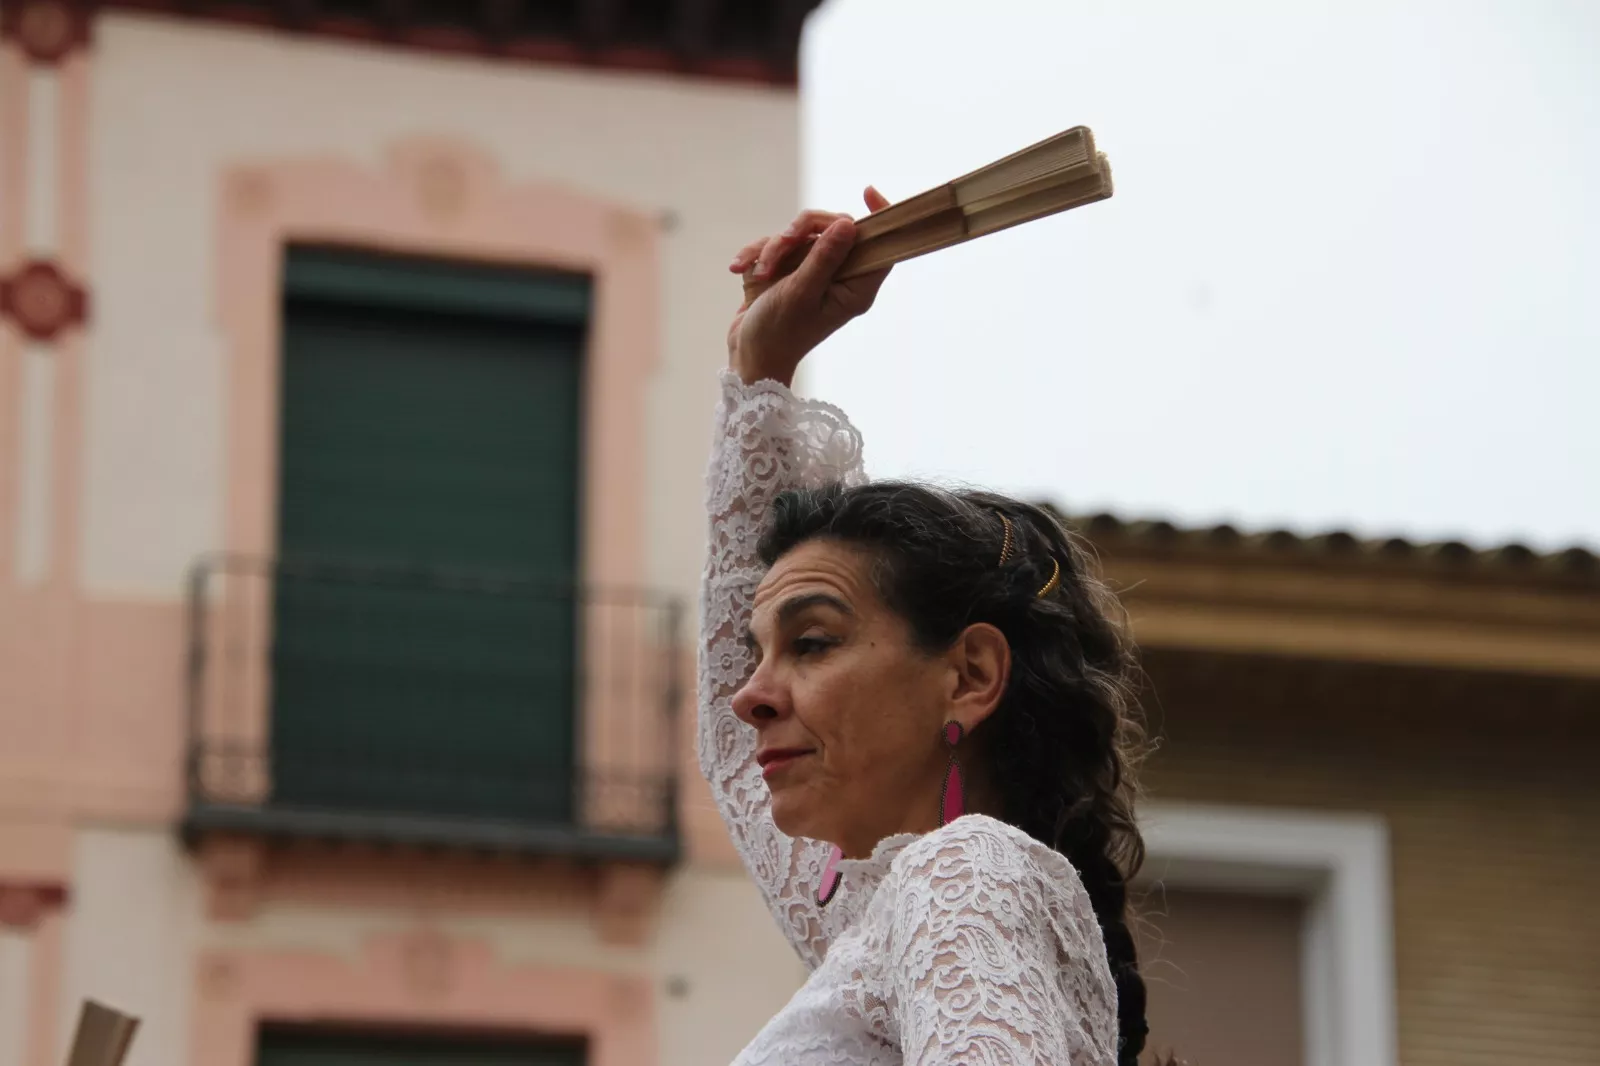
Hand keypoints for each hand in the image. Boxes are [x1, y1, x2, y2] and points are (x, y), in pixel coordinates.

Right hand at [726, 186, 893, 387]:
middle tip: (782, 244)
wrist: (746, 355)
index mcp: (854, 288)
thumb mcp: (801, 293)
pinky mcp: (786, 269)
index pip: (880, 247)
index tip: (867, 191)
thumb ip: (824, 258)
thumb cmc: (779, 333)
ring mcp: (811, 271)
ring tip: (759, 275)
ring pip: (799, 233)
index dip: (880, 218)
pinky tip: (740, 269)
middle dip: (799, 232)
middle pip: (832, 227)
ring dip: (772, 248)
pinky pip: (774, 244)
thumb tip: (848, 224)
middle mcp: (837, 276)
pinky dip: (756, 254)